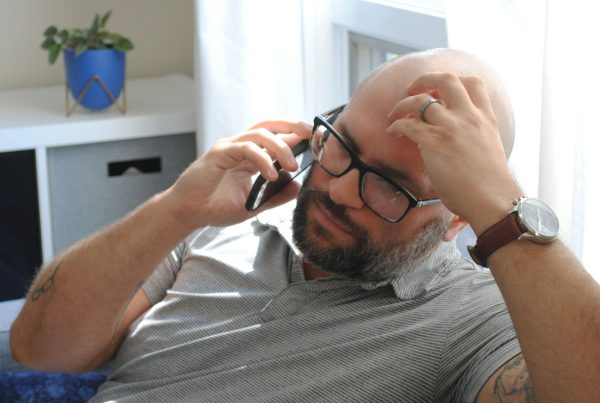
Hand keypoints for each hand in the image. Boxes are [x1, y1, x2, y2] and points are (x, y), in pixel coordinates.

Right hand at [165, 120, 312, 228]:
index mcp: (249, 155)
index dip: (295, 135)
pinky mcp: (219, 153)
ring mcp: (229, 147)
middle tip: (311, 134)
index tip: (316, 139)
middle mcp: (240, 146)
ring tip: (292, 165)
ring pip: (259, 134)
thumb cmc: (215, 206)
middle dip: (292, 125)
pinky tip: (271, 174)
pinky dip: (261, 159)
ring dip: (280, 147)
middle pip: (269, 125)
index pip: (275, 136)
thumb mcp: (253, 204)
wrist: (188, 213)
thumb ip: (274, 196)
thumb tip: (297, 187)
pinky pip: (245, 149)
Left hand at [386, 73, 520, 232]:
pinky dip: (396, 124)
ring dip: (403, 103)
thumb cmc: (490, 185)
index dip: (454, 80)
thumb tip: (451, 140)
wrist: (492, 200)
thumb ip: (472, 136)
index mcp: (485, 118)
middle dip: (425, 79)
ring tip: (395, 113)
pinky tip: (393, 131)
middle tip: (412, 89)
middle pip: (446, 79)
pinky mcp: (434, 142)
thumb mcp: (488, 149)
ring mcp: (451, 127)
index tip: (440, 88)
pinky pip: (408, 123)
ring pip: (421, 100)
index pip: (473, 83)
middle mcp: (468, 117)